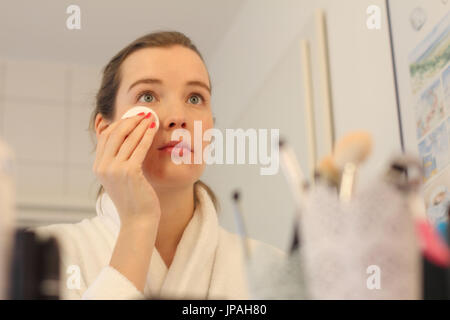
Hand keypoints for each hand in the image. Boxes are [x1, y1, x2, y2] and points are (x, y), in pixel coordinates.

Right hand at [93, 112, 160, 227]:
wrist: (138, 220)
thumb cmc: (133, 199)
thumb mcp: (120, 179)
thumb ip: (119, 162)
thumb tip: (126, 142)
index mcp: (98, 167)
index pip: (105, 137)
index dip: (119, 124)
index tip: (132, 117)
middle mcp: (103, 167)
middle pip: (114, 134)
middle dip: (129, 120)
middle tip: (142, 113)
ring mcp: (114, 170)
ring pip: (128, 139)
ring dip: (140, 125)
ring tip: (150, 117)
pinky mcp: (129, 172)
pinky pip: (139, 148)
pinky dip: (147, 135)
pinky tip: (154, 129)